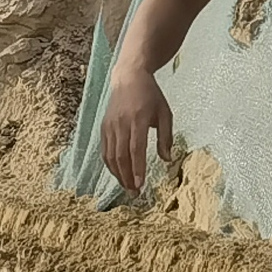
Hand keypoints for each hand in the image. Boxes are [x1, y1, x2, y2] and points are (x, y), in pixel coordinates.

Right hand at [95, 61, 175, 196]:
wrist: (128, 77)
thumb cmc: (151, 96)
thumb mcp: (165, 113)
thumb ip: (166, 137)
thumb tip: (167, 159)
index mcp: (139, 118)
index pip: (136, 148)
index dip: (138, 168)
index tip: (141, 184)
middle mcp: (121, 122)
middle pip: (122, 156)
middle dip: (127, 177)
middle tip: (134, 193)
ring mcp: (110, 125)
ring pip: (111, 155)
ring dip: (118, 174)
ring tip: (127, 187)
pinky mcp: (104, 127)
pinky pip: (105, 150)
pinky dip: (110, 164)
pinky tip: (118, 174)